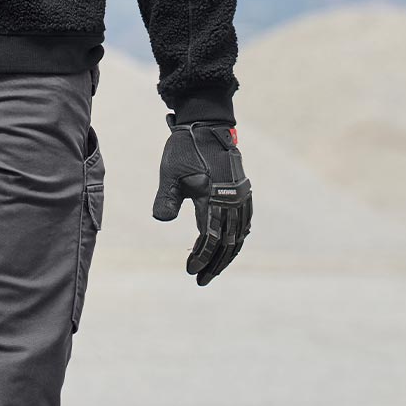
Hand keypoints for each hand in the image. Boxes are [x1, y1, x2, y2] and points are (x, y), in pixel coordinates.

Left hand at [152, 115, 252, 284]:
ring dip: (227, 254)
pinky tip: (230, 246)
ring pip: (238, 234)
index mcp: (214, 197)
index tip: (190, 271)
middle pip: (227, 242)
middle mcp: (232, 199)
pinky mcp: (241, 192)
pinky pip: (244, 222)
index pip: (210, 238)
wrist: (206, 125)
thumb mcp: (170, 173)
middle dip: (215, 263)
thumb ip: (166, 198)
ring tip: (213, 270)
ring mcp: (240, 196)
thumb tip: (161, 220)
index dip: (202, 257)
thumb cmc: (184, 149)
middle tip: (201, 280)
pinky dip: (237, 238)